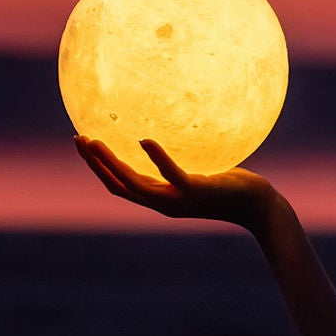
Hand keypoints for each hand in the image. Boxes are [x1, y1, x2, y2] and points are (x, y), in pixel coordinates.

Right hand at [74, 136, 284, 232]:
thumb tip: (175, 129)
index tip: (85, 145)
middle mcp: (163, 202)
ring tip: (93, 141)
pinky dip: (155, 158)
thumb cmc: (233, 186)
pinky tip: (144, 140)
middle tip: (78, 139)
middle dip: (94, 163)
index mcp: (161, 198)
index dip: (98, 168)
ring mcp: (177, 199)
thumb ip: (185, 158)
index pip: (120, 185)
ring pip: (133, 183)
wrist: (258, 206)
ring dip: (109, 163)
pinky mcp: (195, 192)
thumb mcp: (203, 169)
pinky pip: (170, 174)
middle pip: (117, 185)